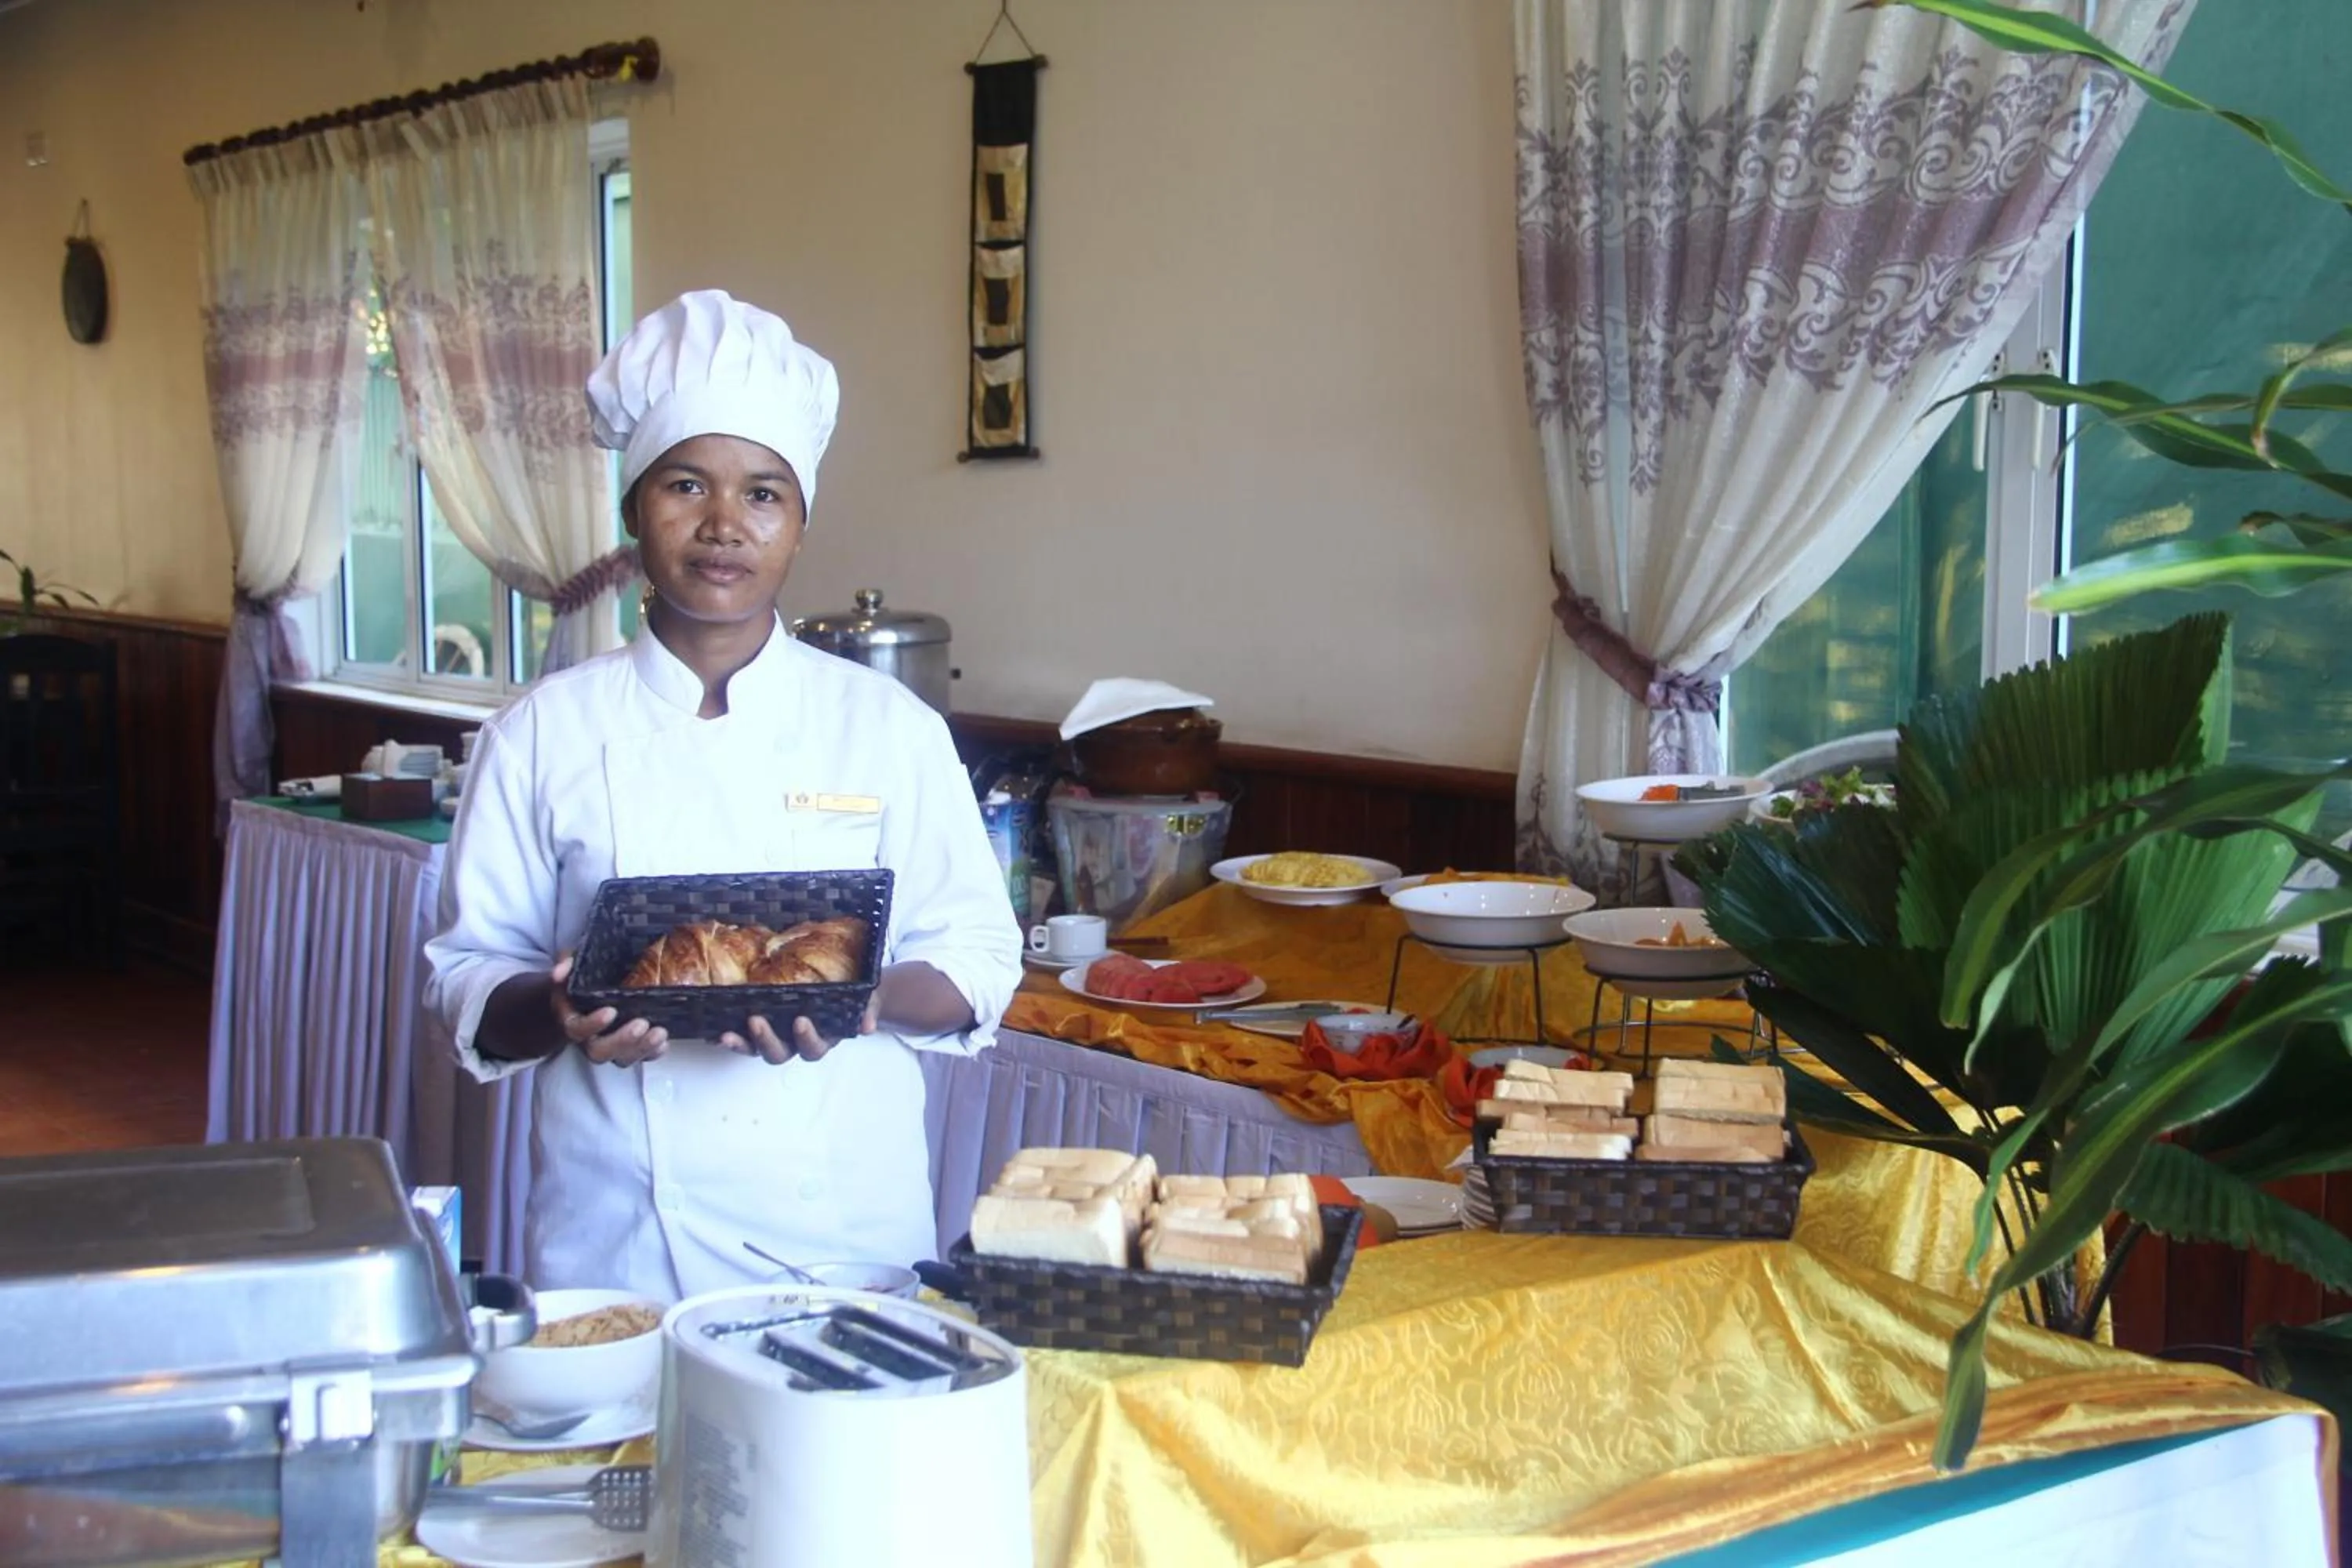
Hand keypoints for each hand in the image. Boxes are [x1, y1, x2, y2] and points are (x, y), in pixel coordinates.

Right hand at [547, 953, 668, 1066]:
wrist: (587, 995)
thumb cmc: (580, 980)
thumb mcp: (572, 967)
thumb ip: (566, 965)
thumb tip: (560, 972)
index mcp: (571, 1019)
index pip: (576, 1029)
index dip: (592, 1024)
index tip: (610, 1012)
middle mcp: (588, 1039)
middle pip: (599, 1051)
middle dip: (622, 1040)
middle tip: (642, 1024)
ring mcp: (609, 1046)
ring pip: (621, 1058)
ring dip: (642, 1048)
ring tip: (660, 1033)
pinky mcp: (628, 1048)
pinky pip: (640, 1058)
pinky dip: (652, 1053)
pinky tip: (663, 1043)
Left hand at [720, 993, 880, 1064]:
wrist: (848, 988)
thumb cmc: (856, 997)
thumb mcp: (867, 1000)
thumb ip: (868, 1010)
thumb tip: (868, 1024)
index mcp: (822, 1039)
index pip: (814, 1048)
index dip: (807, 1039)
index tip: (800, 1021)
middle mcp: (797, 1043)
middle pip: (780, 1053)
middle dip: (766, 1041)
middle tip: (755, 1021)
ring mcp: (778, 1037)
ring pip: (757, 1049)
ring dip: (741, 1044)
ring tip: (725, 1035)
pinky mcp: (762, 1027)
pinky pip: (744, 1037)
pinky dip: (729, 1037)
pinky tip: (712, 1033)